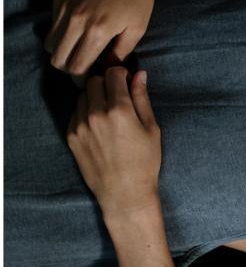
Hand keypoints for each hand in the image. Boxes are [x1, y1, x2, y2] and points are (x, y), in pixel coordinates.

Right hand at [45, 0, 153, 84]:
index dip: (82, 80)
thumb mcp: (137, 28)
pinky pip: (52, 26)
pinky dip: (61, 35)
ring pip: (51, 44)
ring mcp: (64, 9)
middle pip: (58, 60)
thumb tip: (110, 71)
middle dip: (69, 70)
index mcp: (97, 32)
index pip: (77, 68)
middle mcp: (75, 21)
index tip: (90, 81)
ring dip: (63, 53)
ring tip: (78, 53)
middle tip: (82, 70)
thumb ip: (121, 52)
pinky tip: (77, 34)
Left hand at [67, 67, 161, 219]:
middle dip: (106, 83)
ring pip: (83, 95)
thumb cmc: (144, 163)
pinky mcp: (72, 135)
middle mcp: (96, 113)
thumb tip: (139, 74)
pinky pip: (76, 112)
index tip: (126, 81)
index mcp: (119, 109)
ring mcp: (80, 124)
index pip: (112, 73)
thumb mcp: (152, 129)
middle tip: (117, 96)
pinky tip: (99, 127)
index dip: (121, 74)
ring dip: (94, 97)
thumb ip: (142, 98)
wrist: (124, 192)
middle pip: (94, 81)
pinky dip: (86, 112)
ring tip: (107, 113)